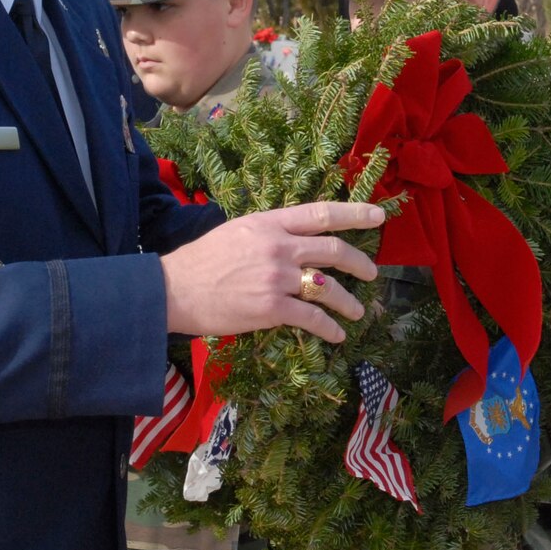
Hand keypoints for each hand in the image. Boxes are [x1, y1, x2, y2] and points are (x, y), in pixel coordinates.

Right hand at [163, 201, 384, 342]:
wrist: (173, 290)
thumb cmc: (200, 261)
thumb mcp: (236, 231)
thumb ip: (269, 232)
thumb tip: (294, 238)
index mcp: (269, 223)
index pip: (321, 214)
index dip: (354, 214)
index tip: (378, 216)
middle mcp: (278, 247)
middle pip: (333, 250)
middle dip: (359, 262)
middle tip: (371, 272)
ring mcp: (276, 278)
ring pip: (329, 288)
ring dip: (349, 301)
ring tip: (358, 311)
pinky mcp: (271, 309)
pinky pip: (312, 318)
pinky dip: (329, 328)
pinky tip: (337, 335)